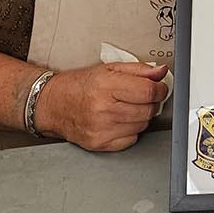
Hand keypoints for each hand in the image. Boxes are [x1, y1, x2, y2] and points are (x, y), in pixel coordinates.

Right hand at [36, 62, 170, 151]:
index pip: (148, 91)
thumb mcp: (109, 69)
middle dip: (150, 102)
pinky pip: (131, 139)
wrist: (53, 104)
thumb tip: (160, 72)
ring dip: (141, 116)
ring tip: (126, 107)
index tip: (159, 87)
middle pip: (148, 110)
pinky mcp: (99, 144)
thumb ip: (138, 70)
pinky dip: (130, 131)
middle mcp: (103, 109)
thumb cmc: (79, 85)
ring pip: (142, 125)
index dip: (159, 89)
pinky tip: (119, 121)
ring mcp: (101, 129)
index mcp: (106, 86)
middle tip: (141, 97)